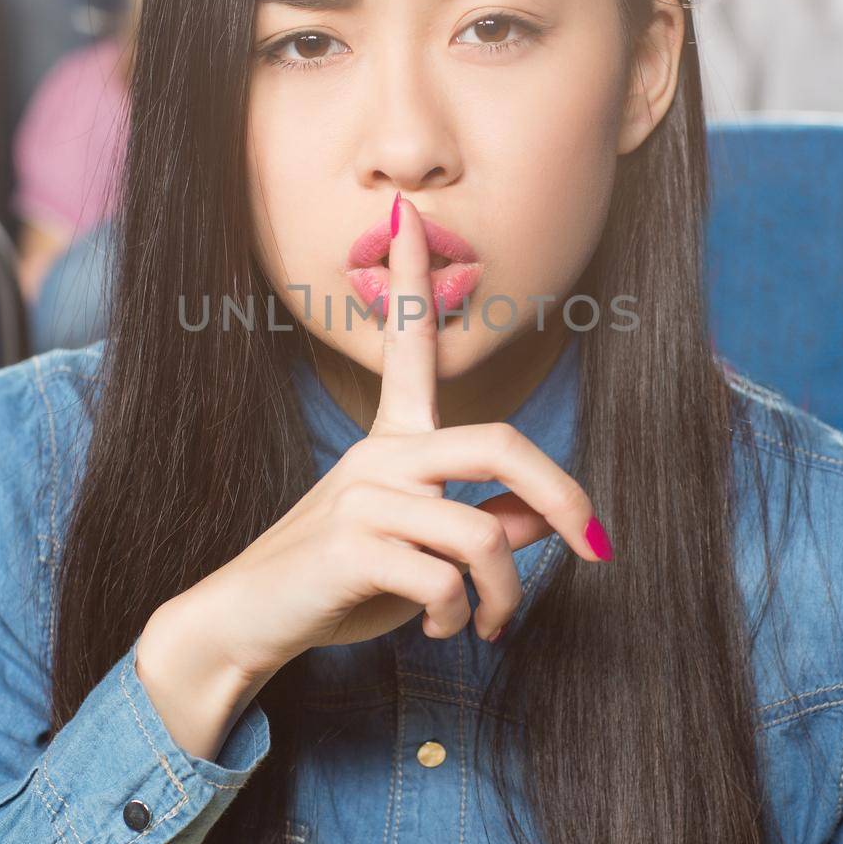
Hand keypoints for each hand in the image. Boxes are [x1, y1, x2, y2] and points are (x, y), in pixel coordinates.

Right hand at [137, 194, 608, 756]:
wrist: (248, 621)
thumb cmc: (339, 584)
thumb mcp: (420, 552)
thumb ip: (482, 527)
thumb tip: (544, 522)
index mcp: (391, 442)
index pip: (407, 346)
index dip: (408, 278)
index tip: (410, 212)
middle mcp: (379, 454)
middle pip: (498, 443)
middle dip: (563, 495)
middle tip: (594, 548)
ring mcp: (363, 495)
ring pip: (484, 534)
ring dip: (504, 595)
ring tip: (485, 625)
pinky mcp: (352, 544)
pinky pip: (446, 580)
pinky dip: (458, 618)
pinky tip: (436, 631)